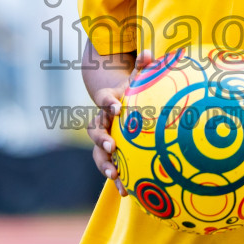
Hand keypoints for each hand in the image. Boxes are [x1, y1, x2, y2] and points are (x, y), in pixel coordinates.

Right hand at [86, 50, 152, 196]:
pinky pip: (110, 168)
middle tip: (111, 145)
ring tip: (114, 174)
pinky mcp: (110, 155)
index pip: (103, 100)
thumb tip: (148, 51)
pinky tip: (126, 192)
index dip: (107, 103)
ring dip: (105, 164)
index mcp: (107, 102)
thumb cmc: (133, 92)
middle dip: (101, 139)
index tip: (116, 107)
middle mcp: (101, 122)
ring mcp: (103, 140)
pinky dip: (117, 180)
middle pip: (95, 130)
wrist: (120, 108)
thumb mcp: (137, 79)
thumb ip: (141, 67)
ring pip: (98, 153)